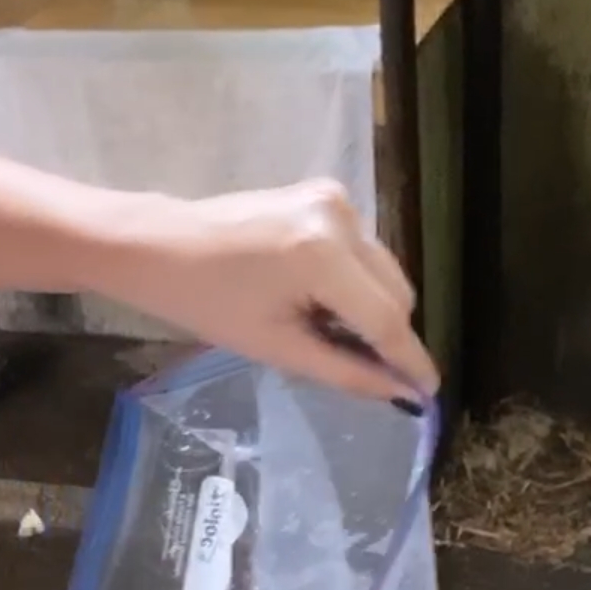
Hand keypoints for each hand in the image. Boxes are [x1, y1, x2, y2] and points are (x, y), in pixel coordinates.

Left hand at [103, 177, 437, 404]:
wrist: (160, 245)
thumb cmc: (208, 304)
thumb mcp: (278, 348)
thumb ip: (348, 371)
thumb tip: (403, 395)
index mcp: (322, 255)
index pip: (387, 319)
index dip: (410, 361)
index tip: (430, 394)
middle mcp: (340, 218)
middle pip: (397, 292)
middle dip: (388, 335)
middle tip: (364, 370)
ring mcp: (336, 199)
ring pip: (385, 272)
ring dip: (372, 308)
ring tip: (329, 330)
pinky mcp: (327, 194)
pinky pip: (364, 252)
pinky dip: (356, 282)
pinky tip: (321, 299)